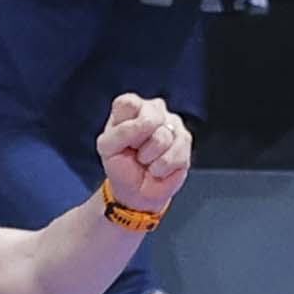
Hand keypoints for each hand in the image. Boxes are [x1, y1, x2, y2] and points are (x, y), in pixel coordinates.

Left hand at [94, 91, 196, 213]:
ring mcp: (172, 122)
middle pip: (149, 119)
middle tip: (134, 150)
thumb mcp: (108, 148)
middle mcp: (153, 109)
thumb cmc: (121, 165)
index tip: (120, 141)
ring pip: (163, 137)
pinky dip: (161, 167)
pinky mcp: (185, 139)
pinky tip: (158, 167)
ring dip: (149, 157)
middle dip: (138, 143)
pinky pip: (175, 154)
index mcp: (129, 107)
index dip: (124, 127)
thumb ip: (122, 131)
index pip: (127, 103)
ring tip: (146, 160)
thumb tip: (149, 124)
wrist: (137, 190)